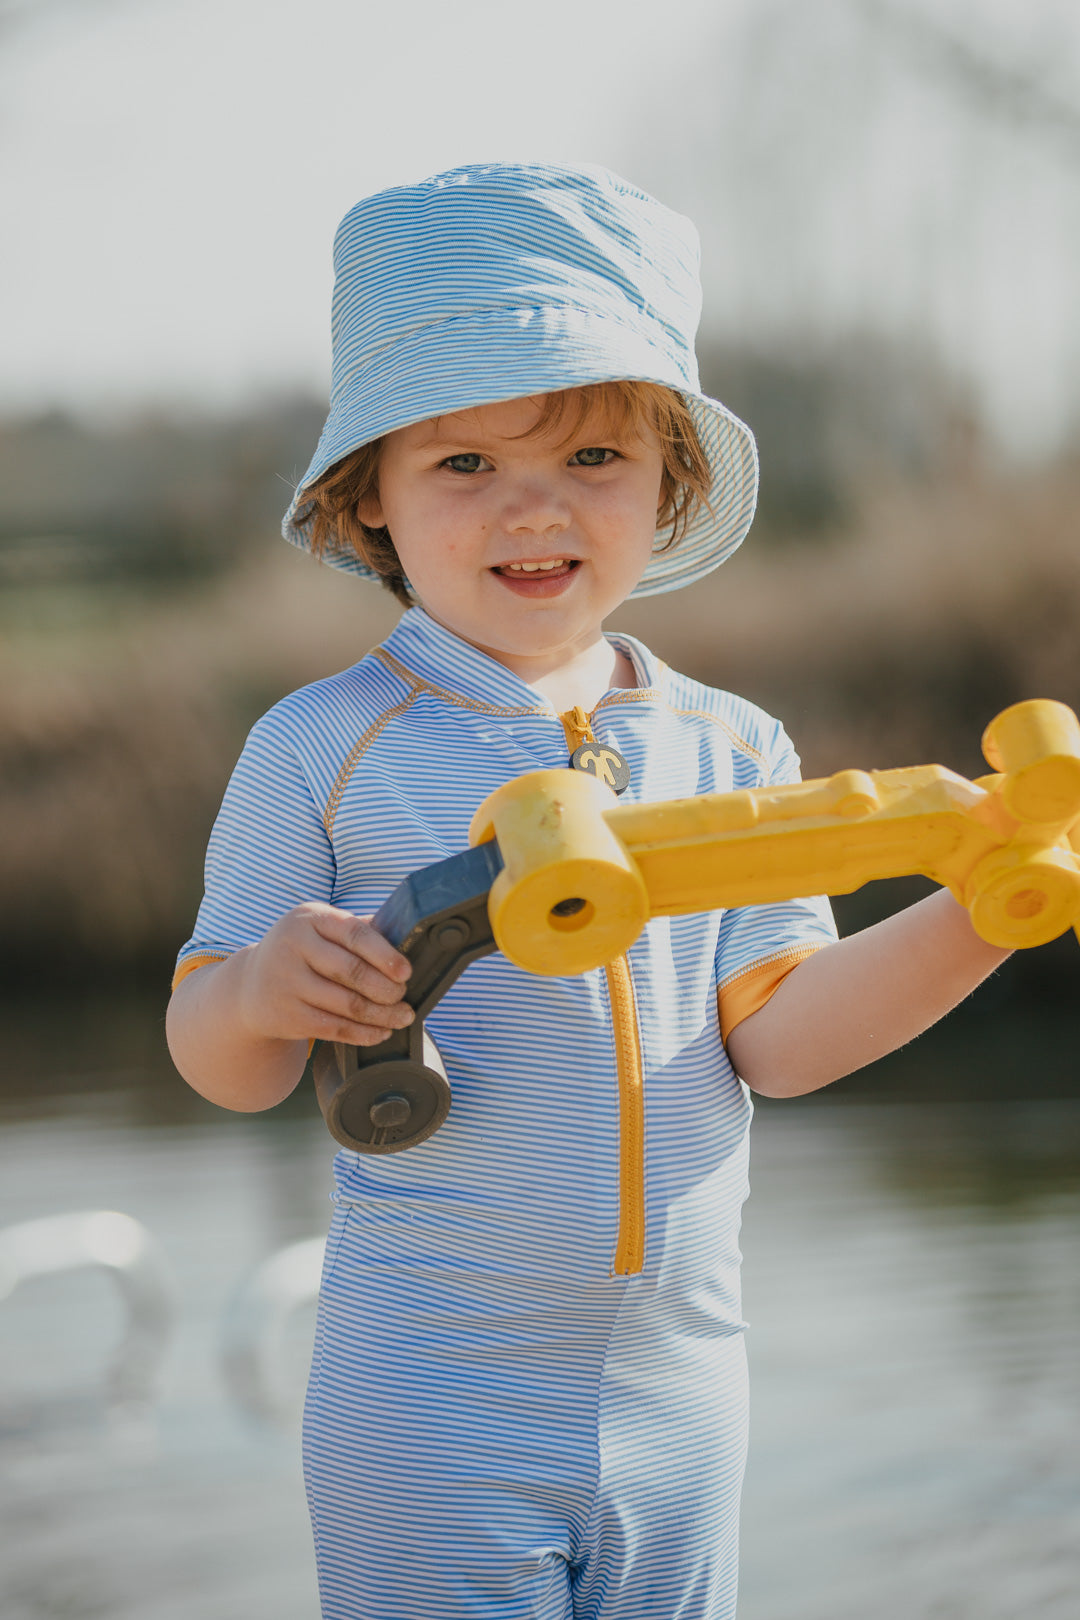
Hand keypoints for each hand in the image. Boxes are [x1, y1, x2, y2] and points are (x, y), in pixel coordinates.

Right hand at [236, 902, 413, 1047]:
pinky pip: (335, 1028)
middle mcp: (293, 947)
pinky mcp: (287, 1016)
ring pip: (347, 1004)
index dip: (385, 954)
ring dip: (382, 1015)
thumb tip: (407, 935)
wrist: (250, 987)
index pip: (354, 933)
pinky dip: (363, 1033)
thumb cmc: (301, 953)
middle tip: (405, 996)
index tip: (406, 972)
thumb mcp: (319, 929)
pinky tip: (381, 1033)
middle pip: (352, 972)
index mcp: (309, 918)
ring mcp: (287, 983)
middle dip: (386, 988)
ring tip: (403, 1017)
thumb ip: (356, 929)